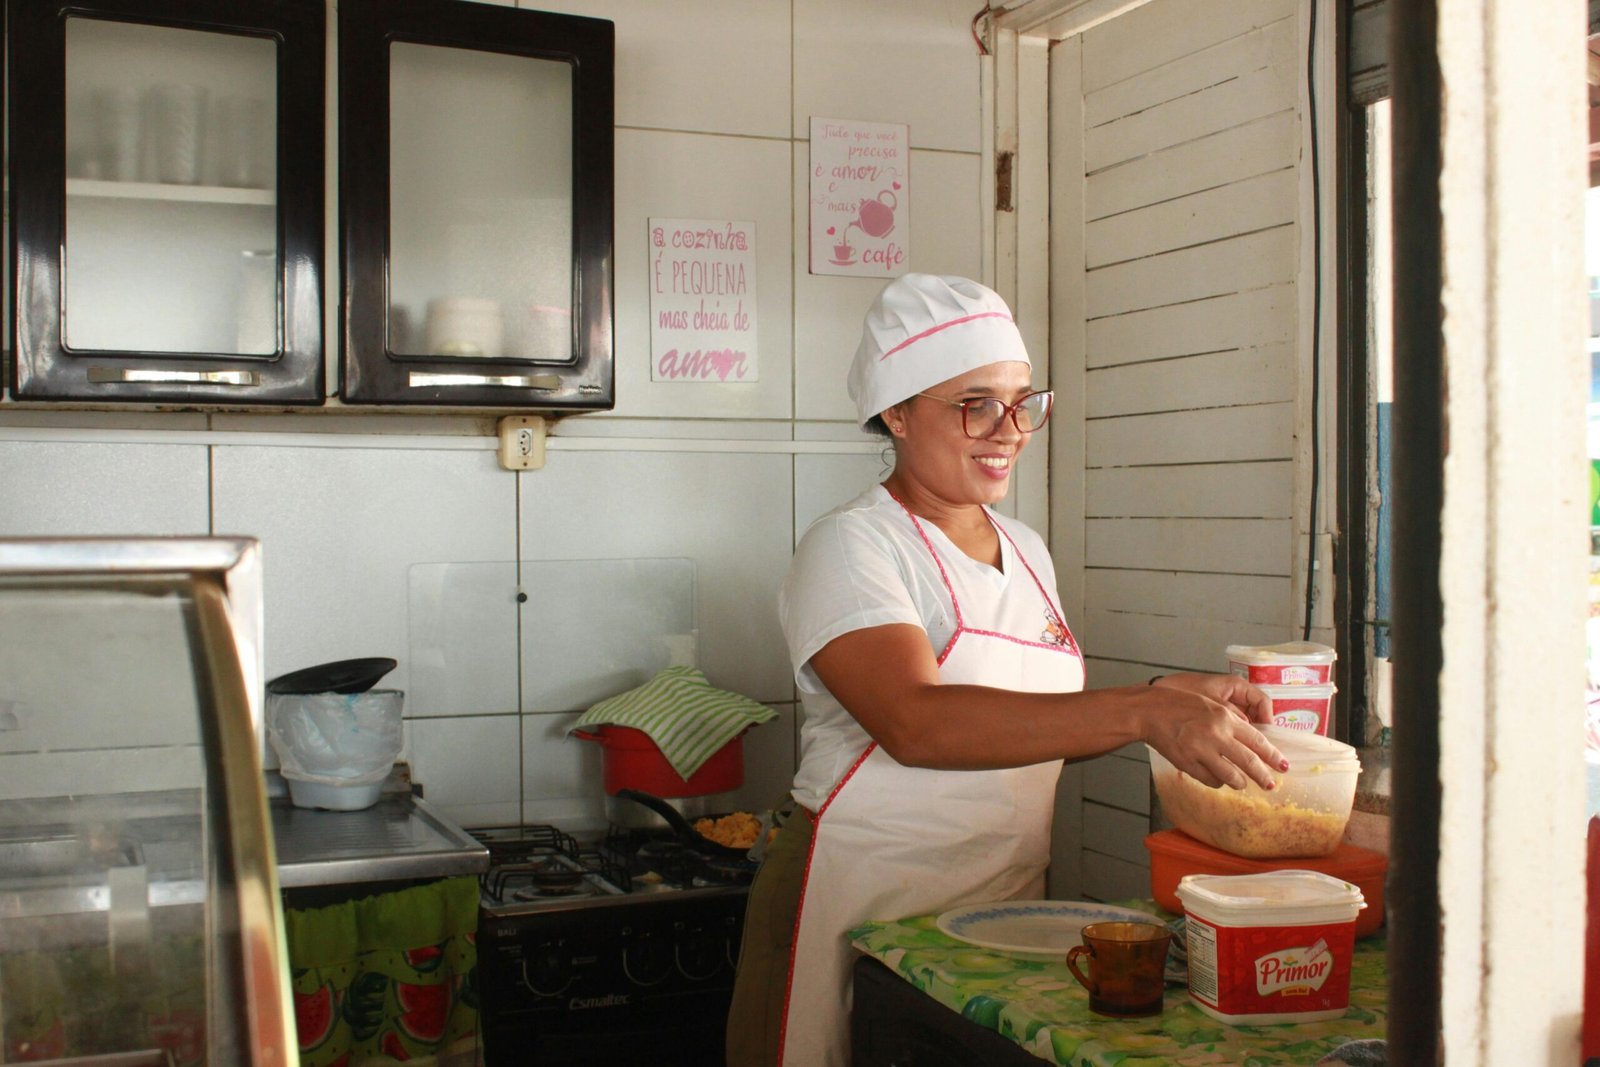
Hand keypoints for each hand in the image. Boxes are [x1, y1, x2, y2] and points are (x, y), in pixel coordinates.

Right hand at [1138, 681, 1285, 790]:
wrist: (1148, 711)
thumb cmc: (1177, 704)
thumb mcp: (1209, 703)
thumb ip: (1230, 719)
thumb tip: (1249, 739)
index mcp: (1224, 717)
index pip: (1257, 741)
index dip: (1272, 756)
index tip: (1283, 765)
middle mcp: (1216, 735)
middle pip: (1249, 763)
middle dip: (1263, 776)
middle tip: (1271, 785)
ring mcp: (1200, 751)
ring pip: (1231, 777)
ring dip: (1239, 782)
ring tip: (1241, 783)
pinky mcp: (1187, 764)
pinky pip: (1210, 780)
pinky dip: (1217, 781)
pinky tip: (1217, 778)